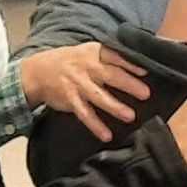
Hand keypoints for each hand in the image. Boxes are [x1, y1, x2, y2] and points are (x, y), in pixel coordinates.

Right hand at [20, 43, 151, 142]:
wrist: (40, 71)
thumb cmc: (72, 62)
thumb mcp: (89, 52)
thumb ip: (111, 58)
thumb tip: (140, 66)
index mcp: (95, 53)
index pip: (116, 56)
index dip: (131, 64)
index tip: (147, 71)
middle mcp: (87, 67)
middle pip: (111, 75)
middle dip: (129, 84)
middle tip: (145, 94)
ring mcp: (78, 84)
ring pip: (99, 96)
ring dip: (114, 106)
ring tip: (130, 116)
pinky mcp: (71, 100)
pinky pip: (85, 114)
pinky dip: (95, 125)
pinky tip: (106, 134)